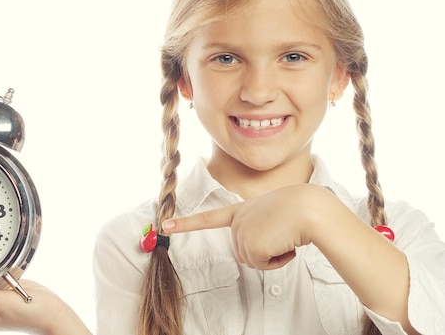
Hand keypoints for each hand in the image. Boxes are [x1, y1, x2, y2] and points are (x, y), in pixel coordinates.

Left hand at [163, 184, 326, 269]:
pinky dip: (277, 261)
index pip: (210, 217)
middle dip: (264, 250)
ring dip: (272, 255)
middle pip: (243, 251)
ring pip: (252, 260)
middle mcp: (237, 220)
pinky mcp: (249, 245)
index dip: (187, 223)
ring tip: (284, 236)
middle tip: (281, 234)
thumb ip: (259, 229)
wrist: (310, 209)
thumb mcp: (274, 215)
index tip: (165, 225)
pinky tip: (285, 244)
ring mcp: (240, 232)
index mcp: (242, 210)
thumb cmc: (300, 211)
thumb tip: (256, 249)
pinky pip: (261, 265)